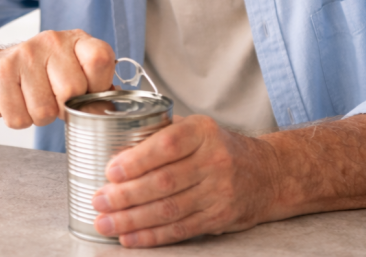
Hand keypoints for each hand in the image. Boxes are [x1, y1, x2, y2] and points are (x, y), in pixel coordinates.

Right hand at [0, 29, 114, 128]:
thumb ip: (95, 90)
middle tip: (49, 99)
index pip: (101, 60)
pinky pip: (20, 118)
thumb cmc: (36, 78)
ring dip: (37, 117)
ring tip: (28, 99)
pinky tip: (13, 101)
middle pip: (72, 92)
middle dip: (62, 108)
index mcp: (75, 40)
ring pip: (45, 111)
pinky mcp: (1, 73)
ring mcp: (25, 54)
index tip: (85, 94)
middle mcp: (52, 40)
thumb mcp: (71, 75)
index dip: (97, 87)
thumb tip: (112, 111)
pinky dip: (17, 119)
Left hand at [91, 115, 279, 247]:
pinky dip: (151, 236)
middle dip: (126, 195)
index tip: (110, 170)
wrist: (266, 173)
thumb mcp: (195, 127)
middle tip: (98, 200)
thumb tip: (112, 133)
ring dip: (132, 219)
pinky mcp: (219, 218)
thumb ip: (160, 130)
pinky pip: (180, 229)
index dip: (137, 160)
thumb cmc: (217, 147)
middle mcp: (214, 161)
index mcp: (202, 132)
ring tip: (104, 222)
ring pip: (169, 209)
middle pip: (164, 182)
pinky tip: (128, 237)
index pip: (168, 145)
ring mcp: (219, 192)